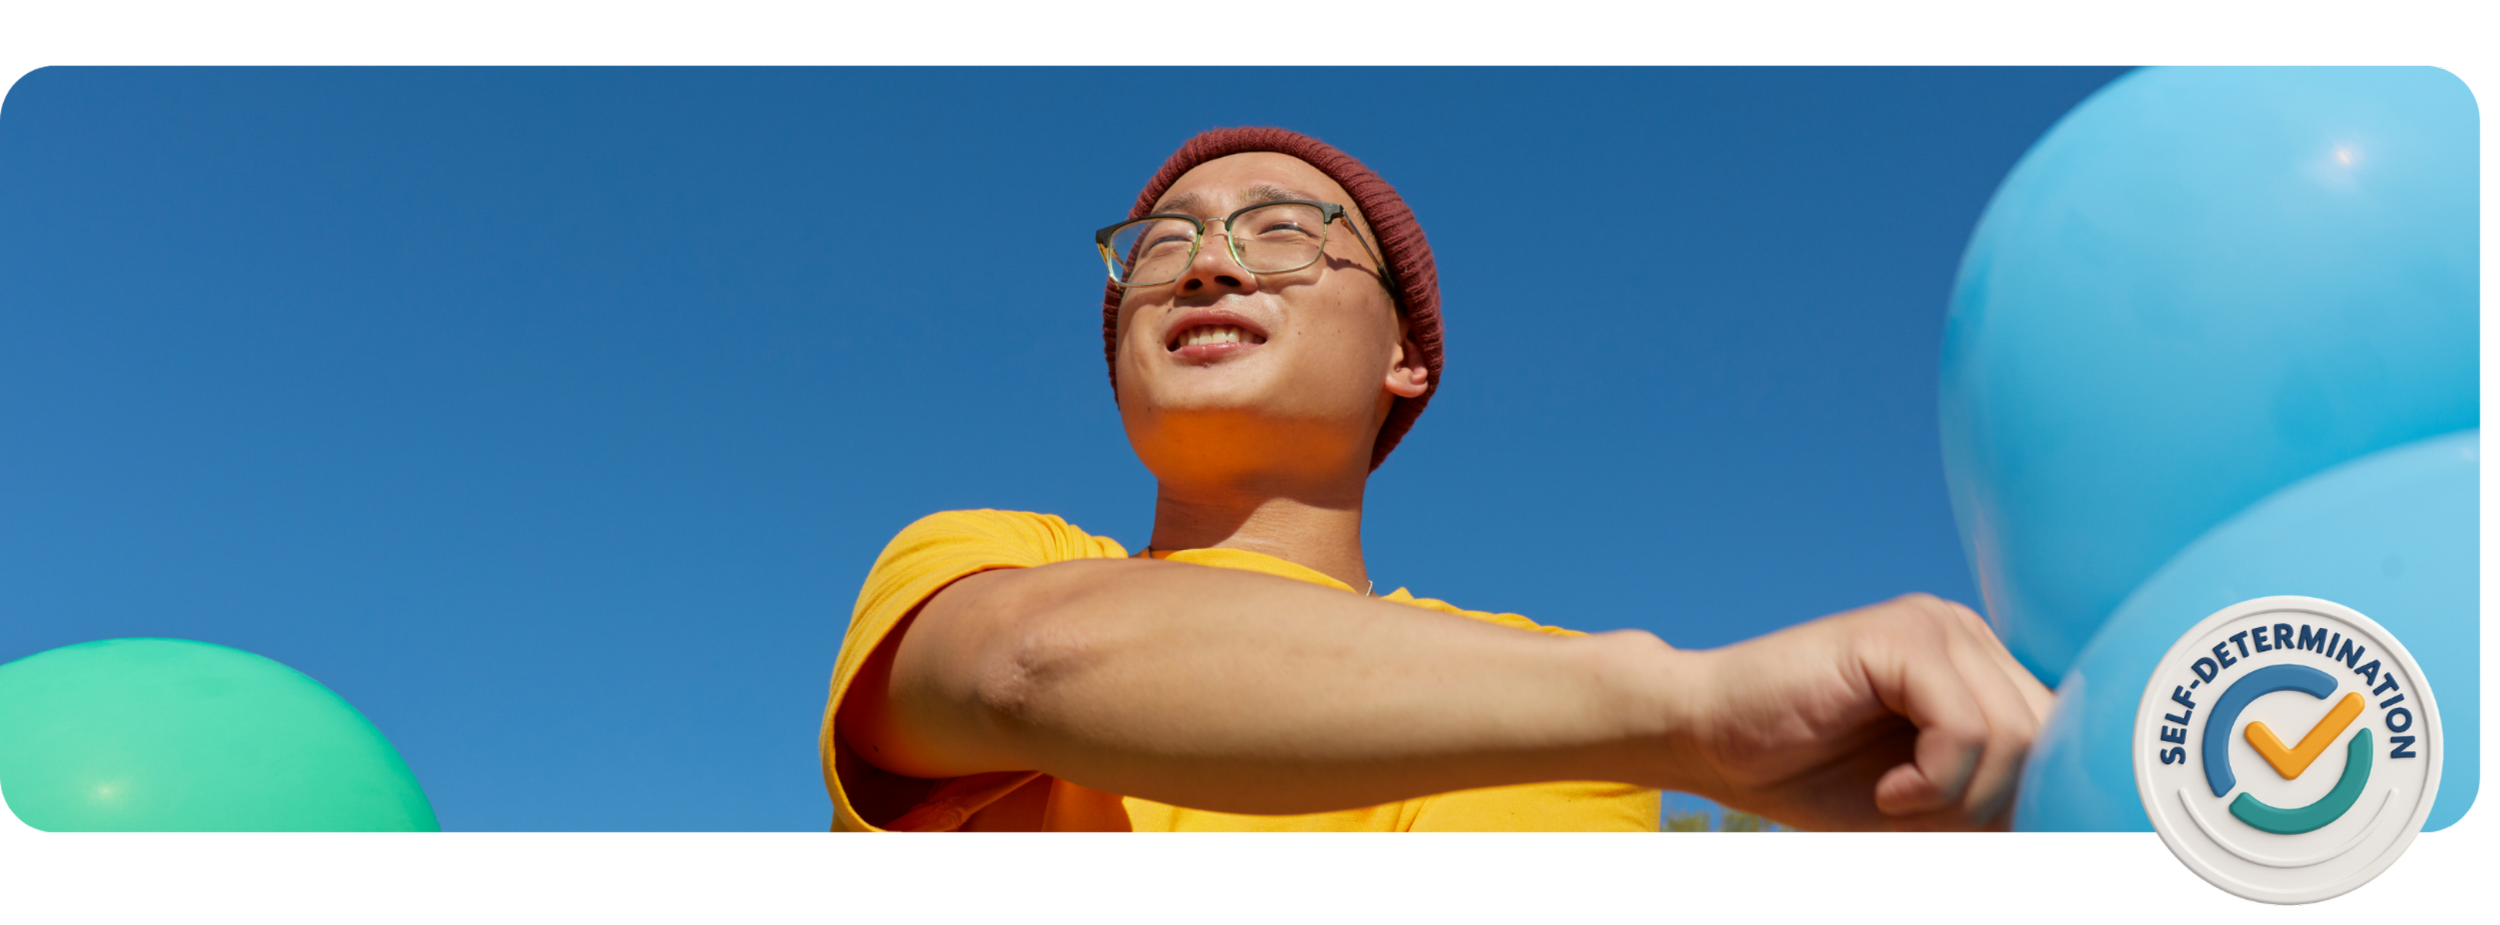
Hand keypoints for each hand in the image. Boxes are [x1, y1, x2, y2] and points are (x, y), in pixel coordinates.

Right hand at [1650, 594, 2053, 832]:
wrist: (1707, 739)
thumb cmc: (1808, 776)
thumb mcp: (1925, 801)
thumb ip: (1992, 796)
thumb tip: (2070, 827)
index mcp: (1978, 665)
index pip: (2059, 733)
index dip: (2032, 797)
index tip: (1992, 839)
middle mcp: (1966, 632)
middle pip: (2046, 736)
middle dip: (1994, 803)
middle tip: (1921, 820)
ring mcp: (1934, 625)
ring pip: (2013, 736)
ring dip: (1958, 799)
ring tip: (1896, 803)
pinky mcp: (1897, 636)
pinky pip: (1964, 728)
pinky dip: (1932, 782)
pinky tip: (1886, 793)